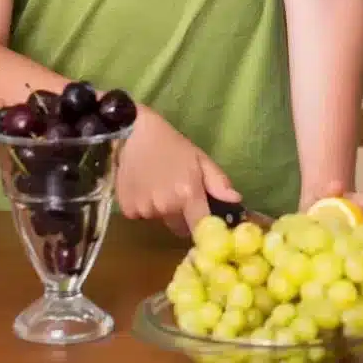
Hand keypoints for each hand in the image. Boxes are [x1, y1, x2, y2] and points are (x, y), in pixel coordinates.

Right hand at [115, 107, 240, 237]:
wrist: (132, 134)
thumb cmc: (171, 145)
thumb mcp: (200, 158)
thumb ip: (218, 182)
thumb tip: (236, 200)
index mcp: (187, 195)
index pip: (201, 228)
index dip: (206, 228)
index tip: (207, 224)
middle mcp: (165, 207)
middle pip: (180, 228)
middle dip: (183, 217)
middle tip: (179, 195)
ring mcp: (144, 210)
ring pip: (160, 220)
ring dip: (162, 210)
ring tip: (157, 185)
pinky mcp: (127, 210)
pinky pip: (141, 216)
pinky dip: (143, 206)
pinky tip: (142, 186)